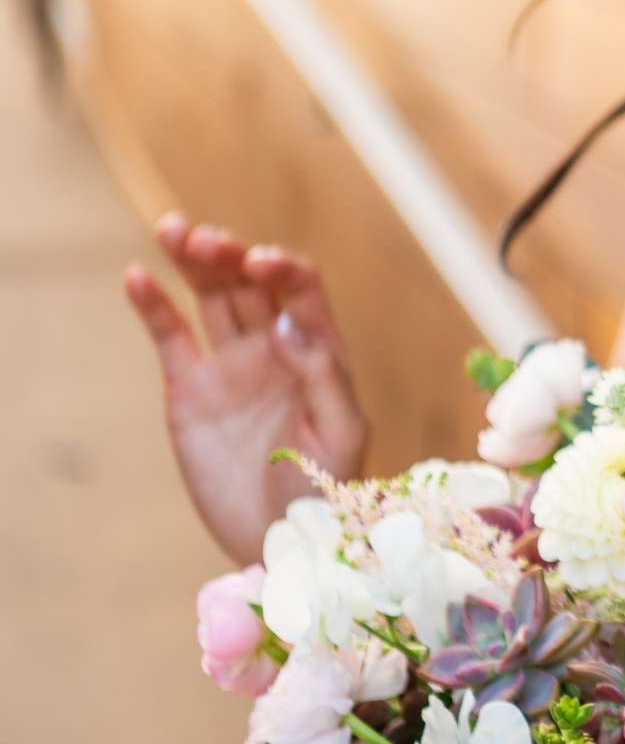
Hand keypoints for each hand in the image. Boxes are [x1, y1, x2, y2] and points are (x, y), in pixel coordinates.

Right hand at [122, 212, 369, 563]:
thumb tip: (290, 324)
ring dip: (194, 262)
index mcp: (317, 349)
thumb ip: (322, 376)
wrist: (279, 542)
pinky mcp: (189, 389)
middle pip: (250, 284)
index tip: (260, 263)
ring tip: (174, 230)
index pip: (300, 290)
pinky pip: (172, 337)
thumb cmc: (325, 490)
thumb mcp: (340, 434)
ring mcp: (230, 365)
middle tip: (206, 241)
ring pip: (211, 298)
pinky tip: (136, 276)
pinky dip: (153, 305)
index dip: (281, 268)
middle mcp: (274, 347)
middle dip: (230, 255)